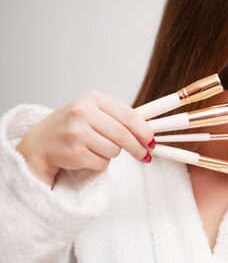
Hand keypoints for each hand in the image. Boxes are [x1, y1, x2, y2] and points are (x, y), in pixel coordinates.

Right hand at [16, 91, 154, 186]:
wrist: (39, 143)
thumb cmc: (71, 127)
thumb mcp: (92, 112)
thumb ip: (118, 118)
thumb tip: (149, 132)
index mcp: (92, 99)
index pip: (128, 115)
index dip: (144, 130)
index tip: (152, 140)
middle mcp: (82, 113)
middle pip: (123, 134)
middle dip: (138, 148)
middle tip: (145, 155)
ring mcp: (76, 133)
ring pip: (114, 150)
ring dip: (112, 154)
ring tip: (98, 148)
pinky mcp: (73, 152)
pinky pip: (102, 163)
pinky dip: (100, 163)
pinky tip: (87, 155)